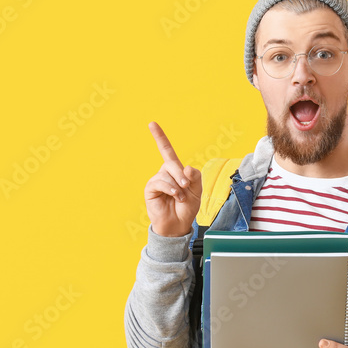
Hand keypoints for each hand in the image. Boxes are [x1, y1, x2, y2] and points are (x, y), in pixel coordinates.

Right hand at [144, 121, 202, 237]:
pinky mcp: (150, 189)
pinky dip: (170, 188)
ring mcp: (157, 180)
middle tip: (186, 186)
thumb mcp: (197, 191)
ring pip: (167, 173)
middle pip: (172, 163)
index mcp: (176, 170)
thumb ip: (195, 177)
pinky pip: (160, 182)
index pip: (166, 150)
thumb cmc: (187, 207)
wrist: (179, 224)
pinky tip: (174, 195)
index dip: (160, 137)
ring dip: (177, 186)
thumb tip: (185, 167)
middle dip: (181, 175)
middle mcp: (164, 173)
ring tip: (180, 196)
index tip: (151, 124)